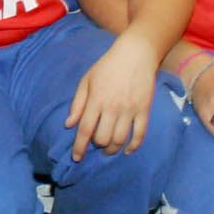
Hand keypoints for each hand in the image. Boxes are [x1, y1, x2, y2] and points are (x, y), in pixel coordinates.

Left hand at [64, 37, 159, 157]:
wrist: (135, 55)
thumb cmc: (107, 67)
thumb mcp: (86, 80)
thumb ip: (78, 104)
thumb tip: (68, 125)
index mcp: (96, 100)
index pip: (85, 129)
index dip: (79, 146)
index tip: (76, 158)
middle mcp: (113, 107)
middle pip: (103, 138)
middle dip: (97, 146)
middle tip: (96, 142)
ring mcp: (130, 110)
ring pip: (120, 139)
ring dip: (113, 149)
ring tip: (108, 148)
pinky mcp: (144, 110)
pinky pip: (140, 134)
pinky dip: (134, 146)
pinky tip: (127, 150)